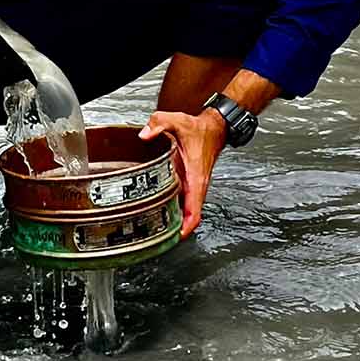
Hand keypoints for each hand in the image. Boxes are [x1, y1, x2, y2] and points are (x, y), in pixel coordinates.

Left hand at [140, 108, 227, 238]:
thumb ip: (159, 124)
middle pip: (190, 217)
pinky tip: (161, 212)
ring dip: (176, 222)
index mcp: (195, 176)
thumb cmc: (199, 129)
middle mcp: (197, 185)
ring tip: (157, 231)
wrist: (215, 128)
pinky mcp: (191, 183)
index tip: (176, 237)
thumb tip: (144, 134)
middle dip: (177, 230)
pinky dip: (176, 211)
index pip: (194, 209)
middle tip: (158, 239)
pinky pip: (185, 202)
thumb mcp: (177, 121)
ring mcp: (195, 186)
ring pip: (188, 211)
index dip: (186, 226)